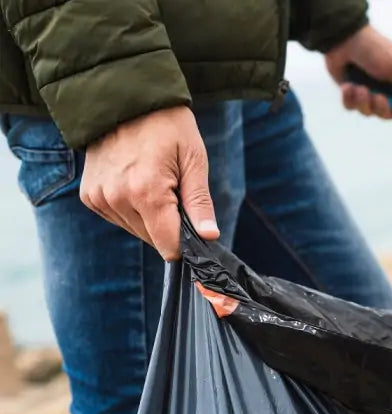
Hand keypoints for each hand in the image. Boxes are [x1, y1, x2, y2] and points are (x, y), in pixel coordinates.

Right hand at [80, 106, 218, 260]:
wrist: (126, 98)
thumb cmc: (168, 126)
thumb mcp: (193, 160)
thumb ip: (199, 203)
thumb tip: (209, 237)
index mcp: (147, 192)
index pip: (167, 245)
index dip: (186, 243)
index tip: (196, 229)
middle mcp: (118, 198)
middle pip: (152, 239)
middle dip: (169, 225)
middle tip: (175, 191)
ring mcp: (99, 197)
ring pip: (135, 230)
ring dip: (150, 217)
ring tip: (154, 181)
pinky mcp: (89, 195)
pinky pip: (117, 218)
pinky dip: (131, 209)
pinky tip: (136, 182)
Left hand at [325, 25, 391, 124]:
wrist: (345, 39)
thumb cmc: (375, 50)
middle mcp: (386, 91)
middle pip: (388, 115)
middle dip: (382, 108)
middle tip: (377, 95)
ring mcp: (367, 92)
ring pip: (368, 113)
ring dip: (363, 101)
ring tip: (359, 86)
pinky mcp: (351, 93)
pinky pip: (351, 107)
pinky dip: (349, 98)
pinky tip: (348, 85)